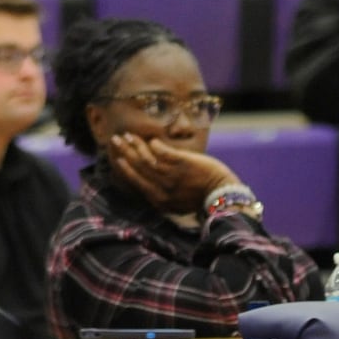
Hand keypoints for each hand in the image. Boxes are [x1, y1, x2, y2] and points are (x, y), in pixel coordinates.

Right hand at [106, 134, 238, 214]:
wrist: (222, 195)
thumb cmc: (199, 198)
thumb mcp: (175, 202)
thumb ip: (159, 192)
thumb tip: (146, 178)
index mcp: (159, 199)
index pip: (135, 180)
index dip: (124, 167)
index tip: (117, 157)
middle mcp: (162, 188)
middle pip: (138, 166)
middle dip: (125, 151)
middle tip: (116, 140)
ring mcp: (172, 175)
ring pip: (147, 158)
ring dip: (136, 145)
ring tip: (129, 135)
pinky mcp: (182, 163)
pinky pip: (162, 151)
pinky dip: (154, 145)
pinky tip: (151, 139)